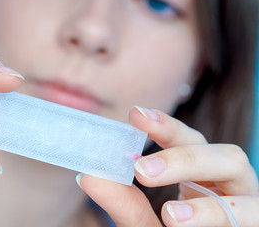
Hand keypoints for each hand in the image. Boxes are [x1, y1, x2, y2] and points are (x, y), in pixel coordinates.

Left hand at [77, 107, 258, 225]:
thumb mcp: (143, 223)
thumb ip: (124, 204)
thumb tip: (88, 175)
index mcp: (201, 176)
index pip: (189, 140)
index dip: (166, 125)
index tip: (135, 115)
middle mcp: (227, 184)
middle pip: (221, 150)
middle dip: (182, 156)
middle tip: (141, 171)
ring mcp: (246, 203)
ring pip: (240, 170)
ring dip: (202, 188)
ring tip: (166, 214)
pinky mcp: (254, 223)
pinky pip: (248, 215)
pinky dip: (213, 215)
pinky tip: (180, 226)